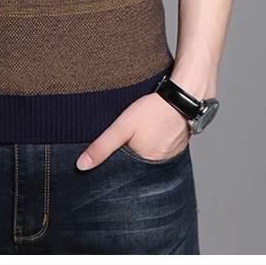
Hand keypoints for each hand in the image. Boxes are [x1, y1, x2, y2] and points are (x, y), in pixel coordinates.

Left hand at [75, 92, 190, 169]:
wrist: (184, 95)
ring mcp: (172, 153)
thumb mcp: (122, 127)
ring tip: (141, 130)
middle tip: (129, 134)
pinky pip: (162, 144)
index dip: (116, 160)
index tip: (112, 149)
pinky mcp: (178, 142)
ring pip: (150, 151)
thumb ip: (102, 146)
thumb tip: (82, 166)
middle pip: (138, 160)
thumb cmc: (153, 110)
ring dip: (144, 144)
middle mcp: (161, 165)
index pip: (125, 169)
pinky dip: (156, 138)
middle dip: (130, 151)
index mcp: (146, 165)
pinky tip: (152, 127)